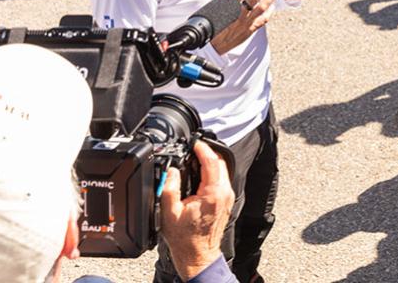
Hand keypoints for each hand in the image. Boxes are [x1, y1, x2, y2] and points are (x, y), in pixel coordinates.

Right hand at [160, 141, 234, 281]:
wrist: (197, 254)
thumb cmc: (185, 238)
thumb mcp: (169, 212)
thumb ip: (170, 188)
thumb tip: (171, 170)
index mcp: (213, 194)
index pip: (212, 162)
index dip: (203, 149)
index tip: (195, 143)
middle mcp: (224, 194)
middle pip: (221, 163)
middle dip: (207, 153)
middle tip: (193, 149)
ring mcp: (227, 197)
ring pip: (223, 171)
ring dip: (210, 162)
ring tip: (195, 159)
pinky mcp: (226, 201)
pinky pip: (222, 180)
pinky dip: (212, 173)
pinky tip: (200, 174)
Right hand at [211, 0, 277, 54]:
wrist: (213, 43)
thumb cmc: (213, 23)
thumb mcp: (215, 5)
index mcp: (229, 6)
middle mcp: (238, 13)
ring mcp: (245, 22)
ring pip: (261, 8)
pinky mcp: (249, 30)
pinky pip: (261, 21)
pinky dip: (268, 13)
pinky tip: (272, 7)